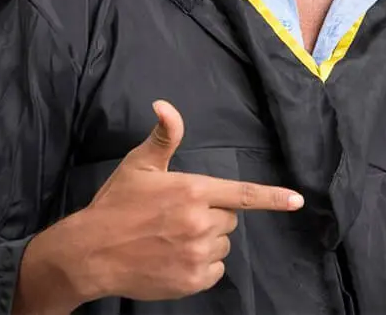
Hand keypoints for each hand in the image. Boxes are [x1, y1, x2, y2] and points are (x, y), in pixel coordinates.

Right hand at [79, 100, 303, 300]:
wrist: (88, 254)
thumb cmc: (116, 205)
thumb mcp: (140, 165)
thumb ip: (164, 136)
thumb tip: (165, 105)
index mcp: (193, 191)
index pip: (242, 194)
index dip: (272, 198)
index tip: (297, 201)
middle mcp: (200, 223)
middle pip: (230, 219)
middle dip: (212, 215)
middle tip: (179, 216)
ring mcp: (196, 254)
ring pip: (223, 245)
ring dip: (207, 241)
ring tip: (172, 238)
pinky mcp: (190, 281)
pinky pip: (214, 271)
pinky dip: (201, 266)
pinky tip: (174, 258)